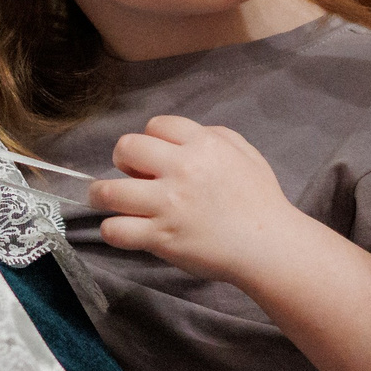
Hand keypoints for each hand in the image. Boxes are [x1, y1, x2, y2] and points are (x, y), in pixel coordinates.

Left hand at [90, 115, 306, 285]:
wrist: (269, 244)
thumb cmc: (261, 200)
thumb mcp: (245, 153)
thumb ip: (214, 136)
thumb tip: (182, 137)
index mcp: (203, 145)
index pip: (155, 125)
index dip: (150, 139)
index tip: (153, 156)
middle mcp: (181, 169)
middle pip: (126, 148)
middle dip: (122, 159)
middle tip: (131, 175)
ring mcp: (168, 205)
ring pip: (110, 190)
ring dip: (101, 194)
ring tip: (104, 199)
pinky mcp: (161, 237)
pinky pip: (116, 230)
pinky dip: (112, 230)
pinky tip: (121, 229)